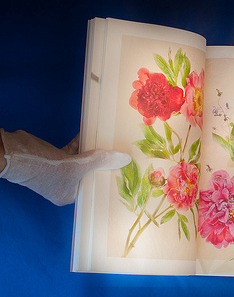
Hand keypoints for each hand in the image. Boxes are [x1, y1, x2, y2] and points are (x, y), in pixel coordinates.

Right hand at [0, 129, 130, 205]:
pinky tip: (90, 135)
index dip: (105, 177)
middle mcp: (65, 185)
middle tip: (117, 155)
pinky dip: (81, 143)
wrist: (15, 154)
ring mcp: (60, 170)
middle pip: (89, 172)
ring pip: (82, 160)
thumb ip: (99, 160)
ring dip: (92, 151)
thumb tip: (122, 158)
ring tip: (107, 143)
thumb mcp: (77, 165)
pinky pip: (73, 150)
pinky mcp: (56, 157)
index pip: (93, 187)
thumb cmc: (44, 168)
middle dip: (101, 163)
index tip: (120, 169)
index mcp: (69, 195)